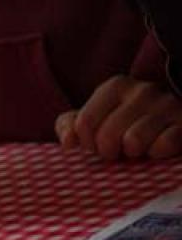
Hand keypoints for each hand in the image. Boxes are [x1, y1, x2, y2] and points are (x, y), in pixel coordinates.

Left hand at [57, 76, 181, 160]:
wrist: (175, 121)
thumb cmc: (127, 123)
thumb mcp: (97, 118)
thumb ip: (70, 125)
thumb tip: (68, 142)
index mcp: (116, 86)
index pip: (83, 123)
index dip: (87, 143)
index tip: (97, 145)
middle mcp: (142, 91)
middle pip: (107, 135)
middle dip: (108, 151)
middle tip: (117, 151)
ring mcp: (167, 106)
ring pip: (134, 141)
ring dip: (133, 153)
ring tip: (137, 149)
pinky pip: (163, 146)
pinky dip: (157, 154)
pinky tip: (157, 148)